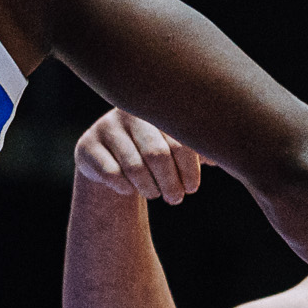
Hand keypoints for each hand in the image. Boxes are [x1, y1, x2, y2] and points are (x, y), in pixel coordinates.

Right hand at [73, 109, 205, 205]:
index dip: (189, 169)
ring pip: (134, 167)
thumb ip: (199, 148)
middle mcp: (129, 113)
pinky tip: (131, 190)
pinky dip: (126, 188)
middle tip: (177, 199)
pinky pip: (112, 174)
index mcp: (158, 108)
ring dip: (150, 189)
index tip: (192, 188)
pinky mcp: (87, 146)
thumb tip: (221, 158)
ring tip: (156, 194)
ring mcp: (105, 128)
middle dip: (171, 183)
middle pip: (157, 154)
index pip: (180, 139)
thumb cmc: (153, 150)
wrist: (109, 154)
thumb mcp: (175, 145)